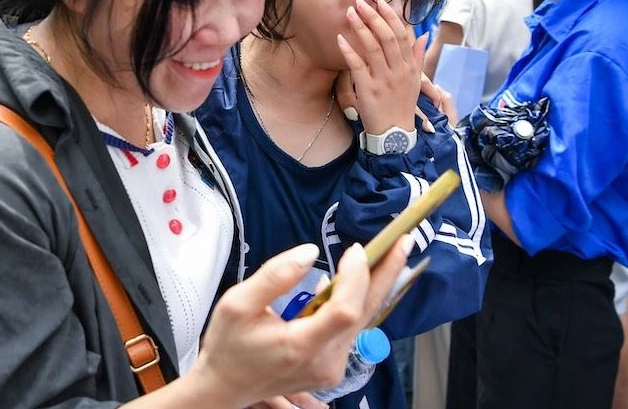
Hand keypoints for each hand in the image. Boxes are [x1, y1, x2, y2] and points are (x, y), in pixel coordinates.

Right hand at [192, 238, 410, 407]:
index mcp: (300, 346)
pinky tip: (360, 276)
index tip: (355, 249)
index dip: (356, 278)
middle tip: (402, 241)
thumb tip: (311, 252)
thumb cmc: (229, 345)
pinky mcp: (332, 366)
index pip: (344, 311)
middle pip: (364, 313)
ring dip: (375, 284)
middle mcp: (324, 361)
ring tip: (388, 251)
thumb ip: (275, 276)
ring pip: (362, 320)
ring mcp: (331, 367)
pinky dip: (359, 299)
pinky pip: (352, 327)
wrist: (226, 387)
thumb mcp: (237, 303)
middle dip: (385, 274)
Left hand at [336, 0, 425, 134]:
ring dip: (361, 28)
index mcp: (409, 67)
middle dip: (374, 17)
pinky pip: (357, 65)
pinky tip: (340, 38)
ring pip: (373, 47)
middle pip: (387, 37)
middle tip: (360, 2)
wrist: (394, 133)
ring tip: (350, 13)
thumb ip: (417, 57)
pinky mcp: (368, 89)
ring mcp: (383, 79)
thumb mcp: (415, 81)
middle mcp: (398, 70)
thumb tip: (423, 36)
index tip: (380, 2)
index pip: (402, 35)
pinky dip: (349, 50)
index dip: (391, 16)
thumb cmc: (402, 105)